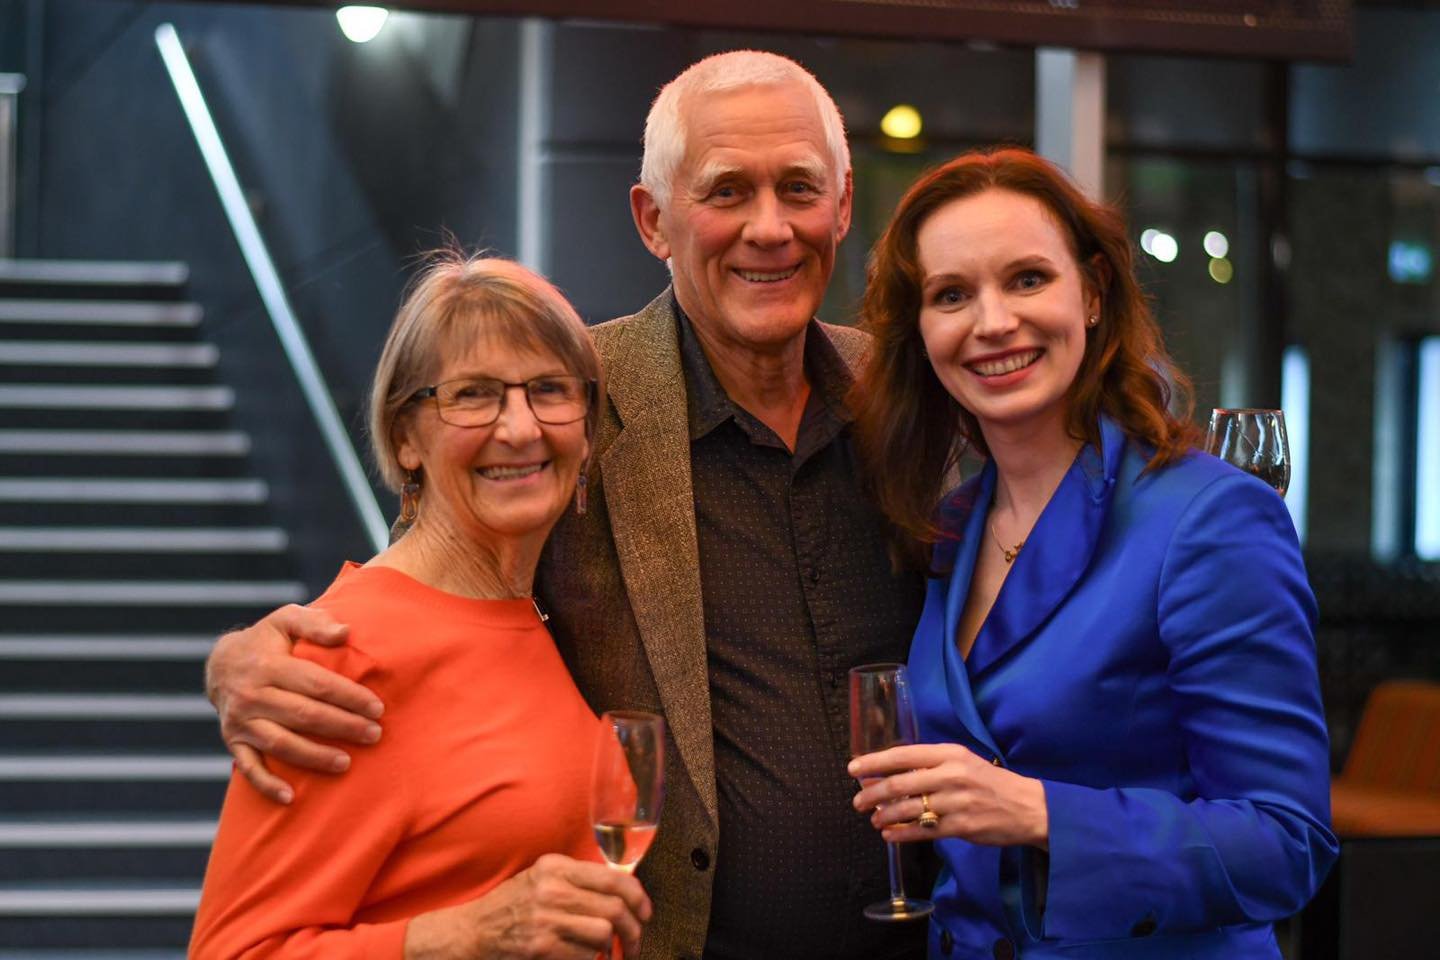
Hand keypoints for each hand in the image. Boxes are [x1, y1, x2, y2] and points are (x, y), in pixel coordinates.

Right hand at [207, 604, 383, 803]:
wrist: (220, 663)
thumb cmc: (267, 641)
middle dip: (343, 726)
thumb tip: (345, 632)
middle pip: (304, 715)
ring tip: (346, 763)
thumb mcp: (286, 620)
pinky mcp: (233, 741)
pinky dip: (267, 784)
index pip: (317, 684)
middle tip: (374, 735)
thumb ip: (315, 624)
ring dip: (315, 756)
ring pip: (281, 744)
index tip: (378, 708)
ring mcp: (241, 721)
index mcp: (270, 665)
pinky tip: (290, 798)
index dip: (349, 697)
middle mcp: (253, 695)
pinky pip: (249, 767)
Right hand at [404, 854, 652, 959]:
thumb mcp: (542, 878)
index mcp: (556, 867)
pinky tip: (586, 958)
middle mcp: (552, 890)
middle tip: (635, 944)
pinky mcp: (541, 948)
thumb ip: (578, 879)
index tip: (645, 913)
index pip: (614, 879)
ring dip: (612, 948)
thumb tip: (625, 890)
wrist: (472, 932)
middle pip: (615, 909)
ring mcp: (546, 920)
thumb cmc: (513, 905)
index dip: (639, 898)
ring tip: (611, 954)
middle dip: (634, 931)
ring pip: (603, 933)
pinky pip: (585, 956)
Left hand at [849, 743, 1048, 848]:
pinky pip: (924, 830)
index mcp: (949, 753)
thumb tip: (888, 773)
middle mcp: (951, 774)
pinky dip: (902, 833)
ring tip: (873, 819)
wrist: (1027, 806)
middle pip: (900, 784)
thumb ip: (928, 766)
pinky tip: (889, 835)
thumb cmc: (988, 782)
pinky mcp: (962, 826)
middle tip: (857, 802)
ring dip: (884, 816)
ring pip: (909, 809)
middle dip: (872, 794)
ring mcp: (956, 801)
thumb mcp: (961, 762)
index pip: (903, 754)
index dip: (874, 762)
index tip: (853, 769)